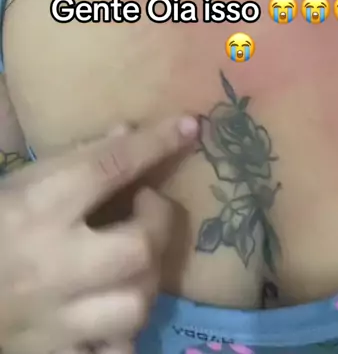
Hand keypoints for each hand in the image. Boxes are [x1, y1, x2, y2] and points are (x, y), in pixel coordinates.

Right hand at [0, 116, 197, 353]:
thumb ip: (80, 158)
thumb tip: (129, 132)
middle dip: (157, 225)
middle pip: (136, 250)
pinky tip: (116, 315)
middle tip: (147, 209)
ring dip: (144, 280)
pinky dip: (123, 337)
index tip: (189, 128)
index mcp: (41, 208)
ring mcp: (55, 319)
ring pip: (132, 307)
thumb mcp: (25, 182)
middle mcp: (53, 264)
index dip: (156, 144)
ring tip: (134, 263)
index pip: (110, 167)